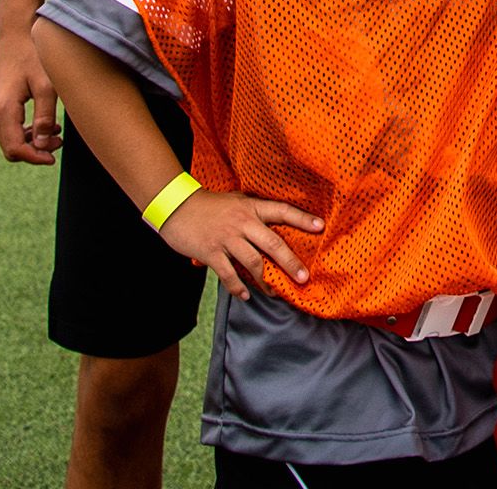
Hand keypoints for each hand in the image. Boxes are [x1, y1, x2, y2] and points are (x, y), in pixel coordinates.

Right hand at [0, 28, 62, 163]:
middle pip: (10, 148)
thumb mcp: (47, 86)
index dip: (34, 157)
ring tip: (57, 134)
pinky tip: (48, 125)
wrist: (18, 35)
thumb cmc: (35, 57)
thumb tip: (41, 144)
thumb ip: (44, 116)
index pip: (14, 148)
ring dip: (32, 142)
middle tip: (59, 143)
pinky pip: (12, 128)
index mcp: (4, 110)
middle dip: (34, 151)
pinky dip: (28, 132)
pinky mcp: (3, 104)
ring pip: (11, 139)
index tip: (53, 158)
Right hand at [156, 188, 321, 300]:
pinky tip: (245, 295)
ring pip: (253, 262)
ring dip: (266, 280)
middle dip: (290, 262)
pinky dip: (237, 287)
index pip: (282, 211)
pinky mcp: (211, 252)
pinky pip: (228, 274)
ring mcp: (226, 238)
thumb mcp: (236, 201)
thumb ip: (254, 211)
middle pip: (273, 243)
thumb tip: (276, 222)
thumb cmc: (210, 205)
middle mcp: (242, 222)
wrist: (176, 206)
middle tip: (304, 278)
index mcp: (251, 207)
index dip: (302, 218)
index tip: (321, 227)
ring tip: (275, 292)